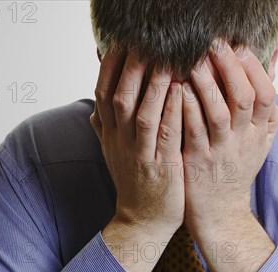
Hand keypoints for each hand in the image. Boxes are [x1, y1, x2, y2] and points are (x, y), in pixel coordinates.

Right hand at [91, 50, 184, 236]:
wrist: (142, 222)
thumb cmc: (134, 183)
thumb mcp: (114, 154)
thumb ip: (106, 129)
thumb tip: (95, 107)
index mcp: (111, 135)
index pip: (103, 94)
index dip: (110, 67)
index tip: (120, 44)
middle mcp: (121, 142)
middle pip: (119, 98)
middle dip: (130, 68)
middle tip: (143, 44)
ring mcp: (140, 155)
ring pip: (142, 115)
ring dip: (153, 86)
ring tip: (165, 60)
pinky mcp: (161, 168)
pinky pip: (165, 136)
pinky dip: (171, 112)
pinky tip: (181, 91)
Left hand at [181, 40, 277, 233]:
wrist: (220, 212)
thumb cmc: (237, 168)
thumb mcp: (260, 138)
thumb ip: (266, 102)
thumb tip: (275, 61)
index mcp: (259, 132)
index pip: (267, 95)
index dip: (255, 69)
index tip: (240, 45)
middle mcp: (244, 140)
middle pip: (245, 98)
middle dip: (231, 67)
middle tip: (216, 43)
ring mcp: (220, 151)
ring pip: (218, 113)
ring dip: (207, 84)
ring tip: (194, 59)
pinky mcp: (197, 161)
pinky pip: (193, 130)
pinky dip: (187, 107)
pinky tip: (178, 88)